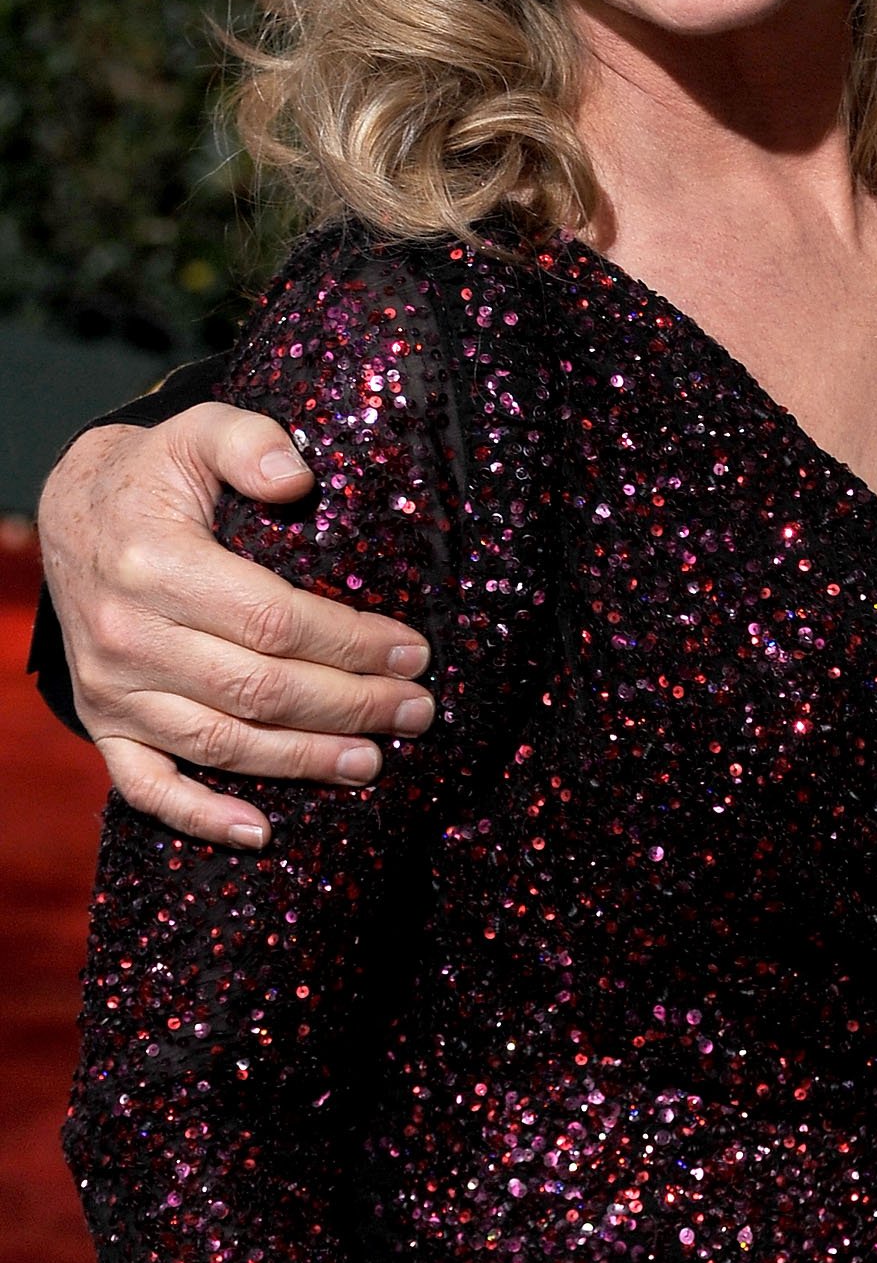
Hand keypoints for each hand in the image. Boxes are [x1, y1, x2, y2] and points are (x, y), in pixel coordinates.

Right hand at [37, 407, 435, 848]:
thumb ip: (250, 442)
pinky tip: (261, 831)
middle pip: (258, 689)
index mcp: (155, 563)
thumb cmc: (157, 474)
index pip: (272, 621)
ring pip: (219, 741)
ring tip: (374, 761)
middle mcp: (127, 635)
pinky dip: (201, 815)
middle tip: (418, 710)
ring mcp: (111, 688)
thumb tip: (299, 479)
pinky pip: (147, 785)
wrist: (72, 513)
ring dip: (303, 760)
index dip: (349, 643)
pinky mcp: (104, 721)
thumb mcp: (198, 431)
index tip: (413, 650)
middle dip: (350, 705)